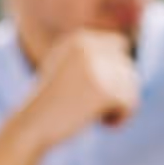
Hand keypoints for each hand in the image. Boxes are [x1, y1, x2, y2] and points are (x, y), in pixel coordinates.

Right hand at [13, 29, 139, 152]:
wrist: (31, 126)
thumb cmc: (48, 102)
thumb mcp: (64, 67)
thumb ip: (90, 55)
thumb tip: (125, 43)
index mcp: (80, 38)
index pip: (120, 45)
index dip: (116, 69)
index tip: (101, 89)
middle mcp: (89, 48)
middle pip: (128, 67)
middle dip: (119, 89)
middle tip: (99, 107)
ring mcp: (98, 69)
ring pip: (132, 85)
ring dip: (120, 104)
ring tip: (101, 115)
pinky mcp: (106, 91)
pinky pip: (131, 103)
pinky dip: (121, 118)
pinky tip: (105, 123)